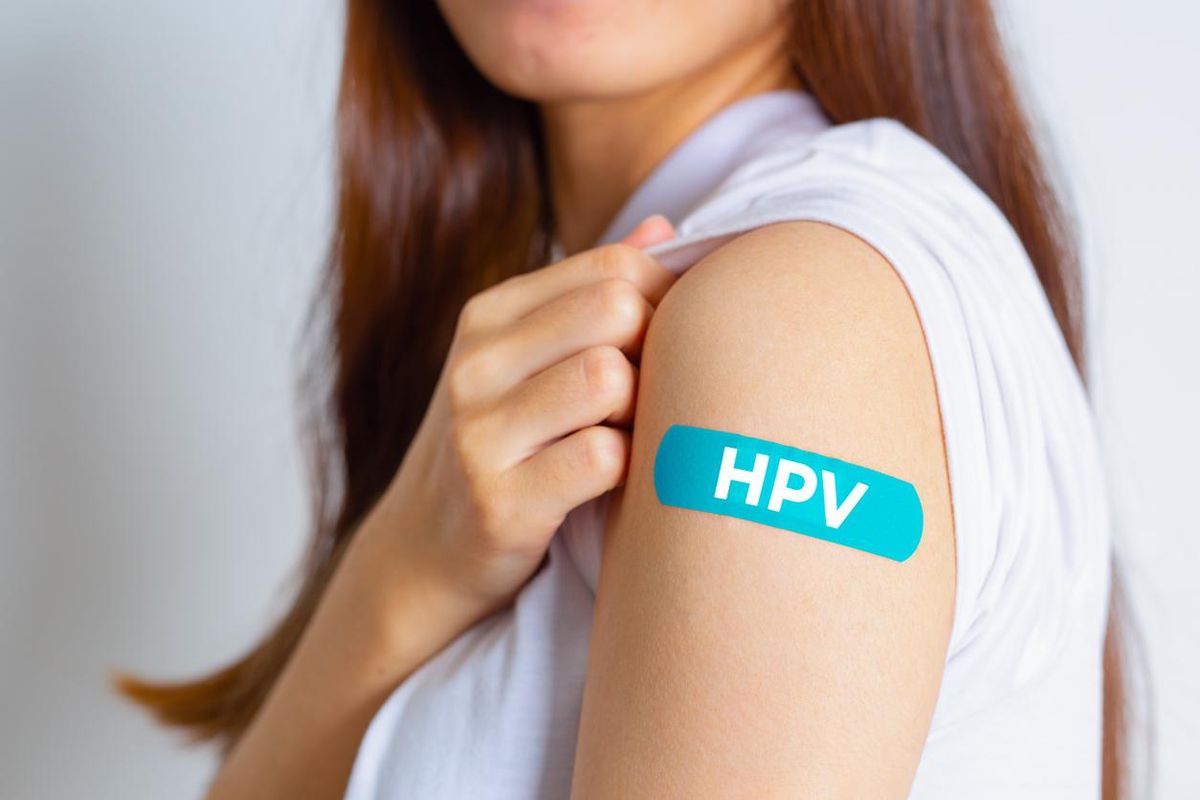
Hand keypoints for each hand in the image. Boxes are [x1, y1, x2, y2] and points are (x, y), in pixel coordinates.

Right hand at [368, 215, 676, 616]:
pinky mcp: (500, 502)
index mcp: (489, 315)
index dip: (665, 300)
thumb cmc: (499, 445)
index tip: (666, 343)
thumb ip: (592, 293)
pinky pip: (602, 459)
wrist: (423, 552)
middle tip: (650, 394)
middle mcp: (475, 363)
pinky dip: (627, 471)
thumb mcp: (525, 358)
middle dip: (655, 350)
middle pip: (616, 310)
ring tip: (627, 436)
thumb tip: (664, 228)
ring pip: (610, 379)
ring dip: (639, 413)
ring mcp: (480, 432)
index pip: (612, 266)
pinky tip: (613, 483)